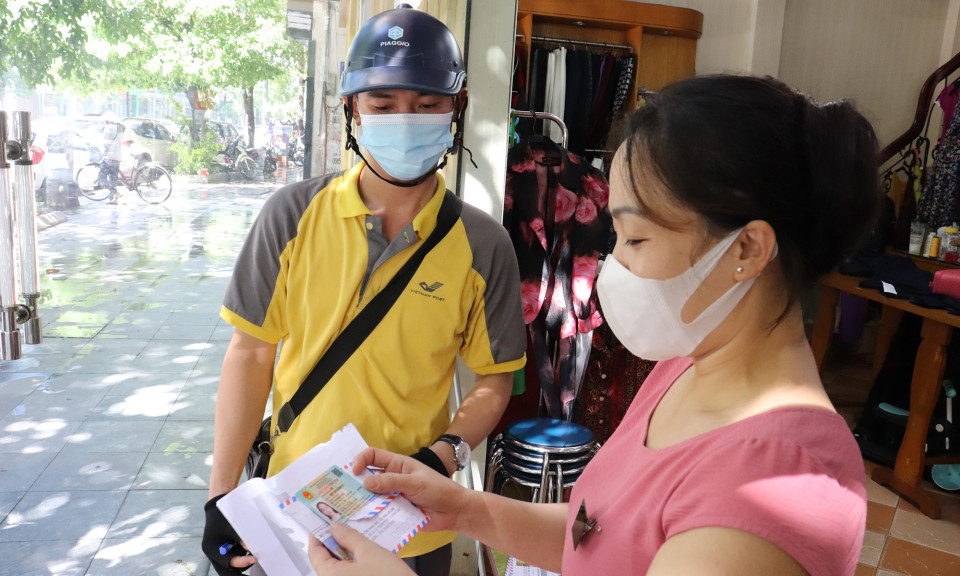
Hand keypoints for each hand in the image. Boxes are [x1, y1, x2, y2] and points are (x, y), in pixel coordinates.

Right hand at [201, 494, 257, 574]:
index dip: (241, 562)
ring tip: (255, 557)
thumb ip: (240, 537)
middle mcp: (215, 553)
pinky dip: (244, 559)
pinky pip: (236, 558)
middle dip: (240, 571)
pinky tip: (253, 554)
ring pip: (232, 567)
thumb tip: (250, 548)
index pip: (226, 562)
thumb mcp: (231, 524)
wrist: (219, 504)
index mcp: (211, 548)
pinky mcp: (228, 550)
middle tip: (253, 570)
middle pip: (226, 571)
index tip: (255, 558)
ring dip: (243, 565)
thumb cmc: (223, 513)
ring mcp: (221, 553)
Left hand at [308, 522, 413, 575]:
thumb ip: (349, 537)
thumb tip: (335, 527)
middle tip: (341, 523)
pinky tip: (363, 548)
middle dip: (333, 539)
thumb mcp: (369, 551)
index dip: (317, 534)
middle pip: (326, 559)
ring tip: (354, 533)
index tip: (322, 521)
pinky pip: (349, 571)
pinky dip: (353, 559)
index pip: (314, 552)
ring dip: (345, 549)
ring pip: (339, 565)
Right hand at [352, 447, 471, 532]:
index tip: (354, 471)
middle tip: (342, 493)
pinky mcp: (394, 513)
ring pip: (371, 498)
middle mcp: (391, 480)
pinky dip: (371, 518)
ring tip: (349, 510)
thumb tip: (366, 482)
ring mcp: (392, 497)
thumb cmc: (439, 489)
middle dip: (355, 484)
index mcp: (396, 465)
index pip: (373, 456)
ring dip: (362, 503)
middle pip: (367, 478)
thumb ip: (392, 482)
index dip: (361, 460)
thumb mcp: (415, 482)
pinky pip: (379, 514)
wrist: (453, 511)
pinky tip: (363, 523)